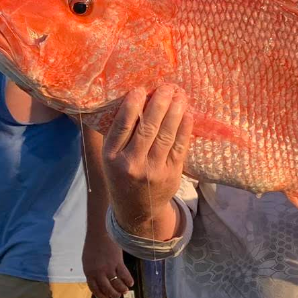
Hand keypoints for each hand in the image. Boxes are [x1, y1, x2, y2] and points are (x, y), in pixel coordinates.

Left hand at [83, 232, 133, 297]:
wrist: (100, 233)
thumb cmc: (93, 246)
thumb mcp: (87, 261)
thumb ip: (92, 271)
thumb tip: (99, 282)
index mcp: (89, 272)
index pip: (95, 289)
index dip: (101, 296)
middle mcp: (99, 272)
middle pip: (107, 288)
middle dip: (113, 294)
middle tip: (117, 296)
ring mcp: (109, 267)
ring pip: (116, 284)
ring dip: (121, 289)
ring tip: (125, 291)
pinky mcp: (117, 261)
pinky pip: (124, 274)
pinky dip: (128, 280)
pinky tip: (131, 283)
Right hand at [102, 84, 193, 239]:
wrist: (137, 211)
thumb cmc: (122, 175)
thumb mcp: (110, 158)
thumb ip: (118, 134)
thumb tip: (131, 98)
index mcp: (111, 157)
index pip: (122, 126)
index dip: (132, 105)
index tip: (140, 89)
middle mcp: (131, 164)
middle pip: (147, 128)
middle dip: (159, 103)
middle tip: (167, 87)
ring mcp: (153, 170)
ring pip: (166, 135)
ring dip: (175, 111)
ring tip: (179, 95)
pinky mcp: (171, 174)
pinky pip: (180, 146)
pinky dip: (184, 128)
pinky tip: (187, 114)